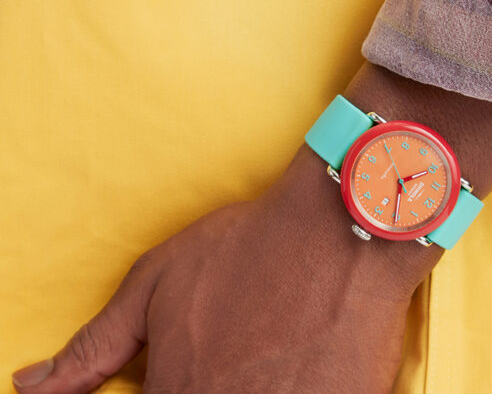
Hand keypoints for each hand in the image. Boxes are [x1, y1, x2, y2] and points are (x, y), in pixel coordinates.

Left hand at [12, 61, 491, 393]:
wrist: (340, 230)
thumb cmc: (248, 248)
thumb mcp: (157, 284)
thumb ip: (94, 346)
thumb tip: (34, 386)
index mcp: (179, 392)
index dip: (176, 385)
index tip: (197, 368)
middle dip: (225, 380)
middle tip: (248, 353)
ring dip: (266, 384)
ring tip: (278, 356)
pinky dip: (306, 387)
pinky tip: (308, 362)